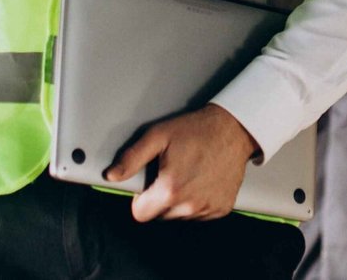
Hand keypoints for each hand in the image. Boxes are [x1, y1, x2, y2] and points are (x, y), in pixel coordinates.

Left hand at [105, 103, 258, 221]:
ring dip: (179, 201)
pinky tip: (202, 180)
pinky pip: (199, 213)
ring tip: (188, 173)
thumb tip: (112, 175)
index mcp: (170, 189)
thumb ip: (132, 158)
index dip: (141, 198)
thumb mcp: (159, 135)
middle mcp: (189, 205)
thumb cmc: (197, 130)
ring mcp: (207, 209)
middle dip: (160, 198)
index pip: (140, 214)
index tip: (150, 183)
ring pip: (179, 216)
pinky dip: (198, 201)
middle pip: (160, 215)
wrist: (234, 129)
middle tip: (171, 172)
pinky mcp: (221, 208)